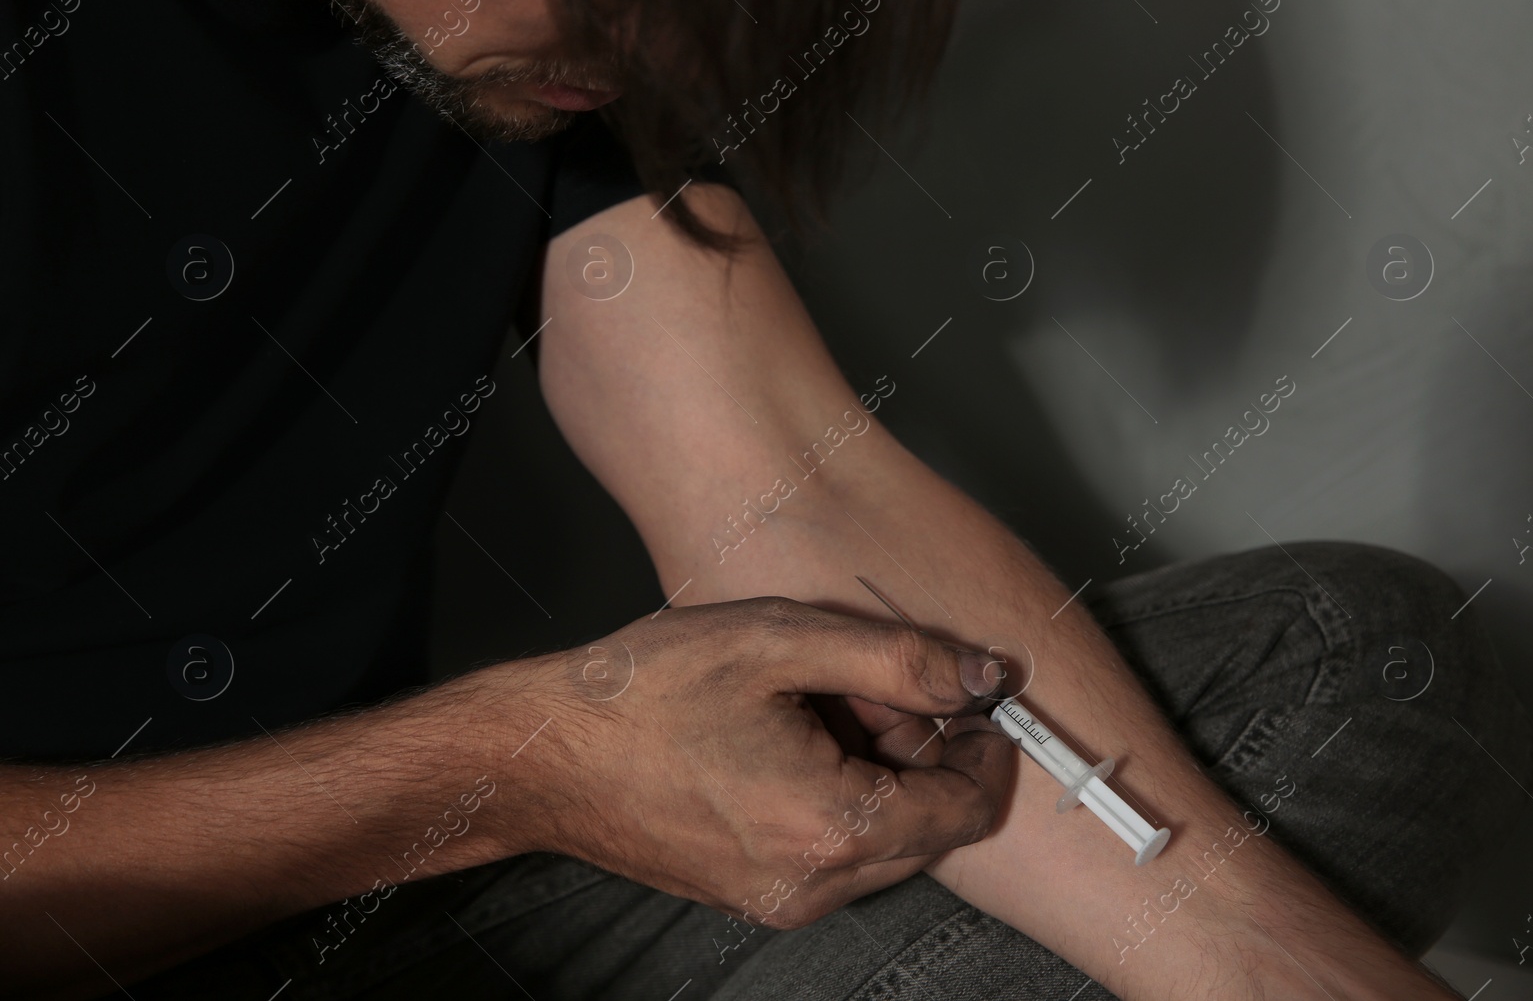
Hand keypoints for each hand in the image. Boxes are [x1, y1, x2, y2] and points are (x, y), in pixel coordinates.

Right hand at [502, 596, 1012, 928]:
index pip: (968, 808)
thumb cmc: (645, 695)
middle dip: (921, 753)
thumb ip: (899, 659)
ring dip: (876, 774)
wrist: (545, 754)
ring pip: (883, 841)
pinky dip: (836, 798)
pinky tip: (785, 741)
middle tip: (866, 686)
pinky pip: (833, 854)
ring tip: (813, 707)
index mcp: (834, 825)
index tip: (962, 696)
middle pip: (928, 827)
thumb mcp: (782, 642)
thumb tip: (981, 676)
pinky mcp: (754, 895)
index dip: (981, 745)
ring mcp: (782, 898)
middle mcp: (815, 883)